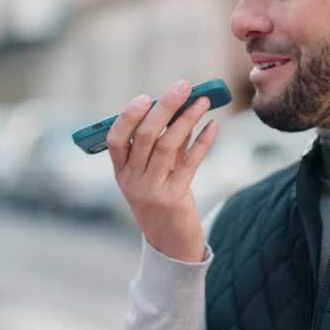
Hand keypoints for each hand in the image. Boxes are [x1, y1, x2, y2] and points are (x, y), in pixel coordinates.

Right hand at [107, 79, 218, 262]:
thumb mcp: (153, 175)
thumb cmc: (161, 201)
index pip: (116, 140)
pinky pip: (190, 162)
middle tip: (183, 85)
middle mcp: (132, 181)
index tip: (146, 97)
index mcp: (121, 173)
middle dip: (165, 107)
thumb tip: (181, 108)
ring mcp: (152, 191)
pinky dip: (203, 140)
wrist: (171, 244)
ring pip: (168, 145)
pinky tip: (213, 124)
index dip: (128, 116)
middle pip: (146, 136)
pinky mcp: (175, 198)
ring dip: (187, 118)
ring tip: (203, 100)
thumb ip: (161, 146)